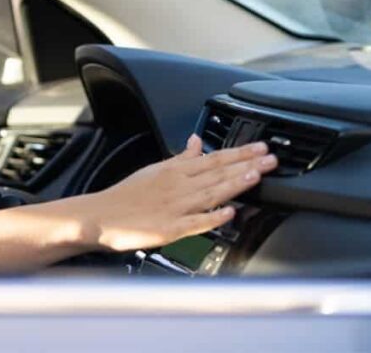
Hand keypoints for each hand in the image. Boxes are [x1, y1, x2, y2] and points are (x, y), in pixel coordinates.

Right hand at [84, 134, 276, 251]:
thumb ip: (180, 158)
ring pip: (209, 194)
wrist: (99, 216)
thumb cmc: (126, 195)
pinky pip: (193, 223)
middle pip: (217, 174)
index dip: (239, 153)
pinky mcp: (168, 229)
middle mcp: (177, 187)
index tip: (261, 148)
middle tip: (270, 159)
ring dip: (233, 185)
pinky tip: (228, 214)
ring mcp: (173, 208)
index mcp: (174, 171)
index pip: (213, 159)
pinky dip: (211, 218)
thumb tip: (197, 141)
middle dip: (246, 165)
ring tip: (255, 177)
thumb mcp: (153, 169)